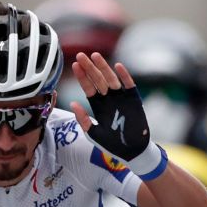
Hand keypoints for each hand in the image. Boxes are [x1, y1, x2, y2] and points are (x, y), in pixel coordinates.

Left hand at [69, 52, 167, 178]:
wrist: (132, 151)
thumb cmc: (112, 145)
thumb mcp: (93, 134)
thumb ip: (83, 120)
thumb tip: (73, 104)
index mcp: (98, 106)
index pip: (88, 88)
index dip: (82, 77)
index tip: (75, 65)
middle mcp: (108, 99)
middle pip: (98, 80)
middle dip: (90, 68)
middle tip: (81, 56)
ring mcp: (121, 98)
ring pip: (111, 79)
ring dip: (104, 68)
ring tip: (95, 56)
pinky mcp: (133, 99)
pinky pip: (129, 85)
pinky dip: (124, 76)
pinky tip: (117, 66)